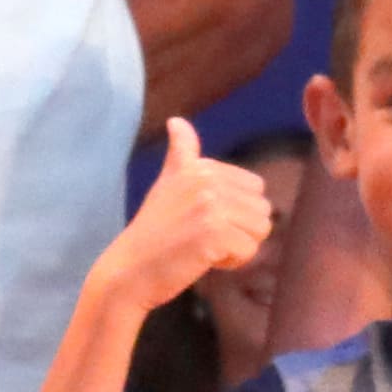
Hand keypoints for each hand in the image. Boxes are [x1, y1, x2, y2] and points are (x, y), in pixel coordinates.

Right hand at [86, 119, 277, 316]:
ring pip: (260, 230)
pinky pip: (250, 250)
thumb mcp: (167, 184)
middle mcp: (207, 179)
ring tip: (204, 247)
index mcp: (201, 167)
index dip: (236, 212)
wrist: (130, 271)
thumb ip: (181, 153)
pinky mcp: (213, 233)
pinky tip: (203, 260)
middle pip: (262, 209)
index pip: (255, 188)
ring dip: (238, 247)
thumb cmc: (153, 232)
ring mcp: (210, 205)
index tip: (204, 221)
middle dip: (241, 230)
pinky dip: (231, 262)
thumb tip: (177, 120)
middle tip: (204, 237)